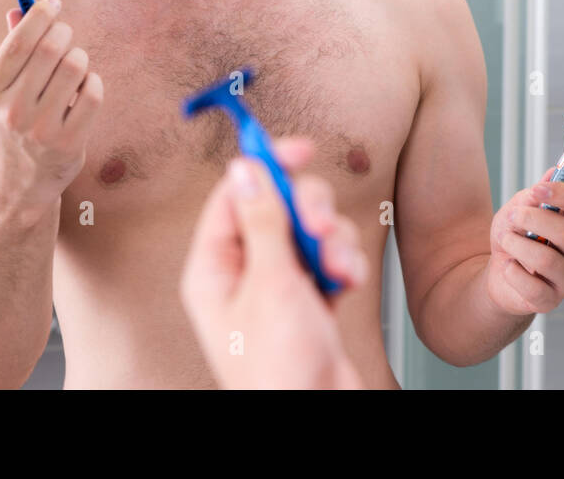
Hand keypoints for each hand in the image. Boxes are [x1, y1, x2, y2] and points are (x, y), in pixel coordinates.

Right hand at [0, 0, 103, 209]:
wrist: (19, 182)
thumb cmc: (13, 124)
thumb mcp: (0, 90)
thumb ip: (11, 49)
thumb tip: (18, 7)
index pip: (18, 42)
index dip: (40, 15)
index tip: (54, 3)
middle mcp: (12, 110)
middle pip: (51, 48)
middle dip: (64, 33)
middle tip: (66, 35)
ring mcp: (41, 129)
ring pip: (76, 66)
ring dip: (81, 58)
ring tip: (74, 67)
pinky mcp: (70, 142)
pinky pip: (94, 92)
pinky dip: (94, 82)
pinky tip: (85, 89)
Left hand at [180, 137, 367, 388]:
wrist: (317, 415)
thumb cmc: (278, 370)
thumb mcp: (270, 285)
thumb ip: (262, 221)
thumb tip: (246, 169)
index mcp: (215, 267)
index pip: (235, 195)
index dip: (266, 165)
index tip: (298, 148)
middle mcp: (245, 271)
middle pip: (280, 206)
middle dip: (309, 211)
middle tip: (318, 227)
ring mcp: (279, 284)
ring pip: (311, 229)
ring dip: (333, 241)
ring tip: (338, 268)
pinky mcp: (311, 296)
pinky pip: (329, 257)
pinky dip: (344, 264)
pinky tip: (348, 283)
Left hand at [486, 166, 563, 314]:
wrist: (499, 275)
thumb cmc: (514, 240)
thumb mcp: (516, 211)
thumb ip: (531, 196)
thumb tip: (551, 173)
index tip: (537, 190)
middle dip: (533, 220)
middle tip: (513, 217)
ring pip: (547, 260)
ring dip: (518, 245)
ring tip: (506, 241)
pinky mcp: (549, 299)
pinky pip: (532, 286)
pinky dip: (512, 272)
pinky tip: (508, 267)